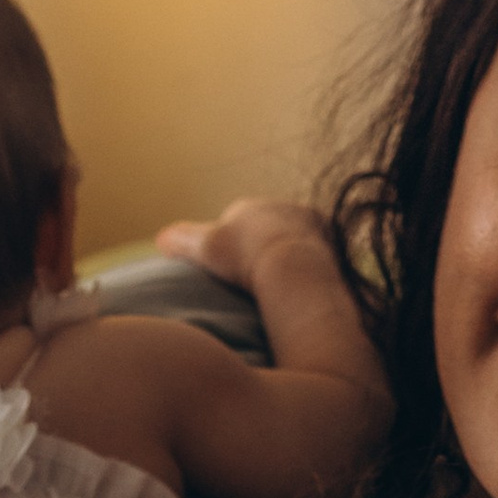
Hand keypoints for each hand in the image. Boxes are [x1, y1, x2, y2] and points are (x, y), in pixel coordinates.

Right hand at [155, 197, 337, 297]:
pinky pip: (318, 257)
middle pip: (267, 229)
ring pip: (295, 241)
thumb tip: (161, 238)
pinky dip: (310, 269)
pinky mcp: (336, 246)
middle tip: (254, 278)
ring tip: (280, 287)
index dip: (229, 245)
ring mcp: (313, 226)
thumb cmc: (247, 258)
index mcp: (252, 208)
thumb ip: (182, 241)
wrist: (298, 268)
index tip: (228, 269)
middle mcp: (284, 208)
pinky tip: (304, 289)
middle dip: (260, 247)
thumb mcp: (207, 249)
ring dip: (287, 258)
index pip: (236, 222)